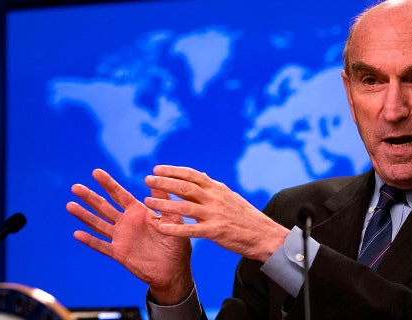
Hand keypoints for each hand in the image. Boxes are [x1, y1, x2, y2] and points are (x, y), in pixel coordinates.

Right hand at [67, 169, 192, 304]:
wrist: (174, 270)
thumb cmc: (176, 244)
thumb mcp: (173, 219)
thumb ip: (163, 202)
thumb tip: (155, 180)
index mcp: (139, 212)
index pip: (120, 195)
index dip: (108, 184)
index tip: (95, 172)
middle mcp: (127, 222)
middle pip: (104, 207)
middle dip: (90, 197)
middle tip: (75, 187)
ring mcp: (121, 237)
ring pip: (99, 224)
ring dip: (84, 216)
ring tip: (70, 205)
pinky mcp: (119, 253)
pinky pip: (102, 246)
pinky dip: (90, 240)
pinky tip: (77, 234)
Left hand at [143, 165, 289, 262]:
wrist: (264, 235)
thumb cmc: (245, 217)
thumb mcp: (230, 196)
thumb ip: (212, 188)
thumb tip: (200, 175)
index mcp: (218, 189)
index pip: (192, 175)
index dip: (173, 170)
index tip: (157, 168)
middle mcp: (215, 198)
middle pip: (185, 187)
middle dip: (164, 182)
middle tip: (147, 180)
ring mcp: (215, 215)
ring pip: (184, 207)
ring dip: (163, 204)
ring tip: (147, 202)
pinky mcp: (215, 231)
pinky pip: (190, 230)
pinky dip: (173, 228)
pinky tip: (159, 227)